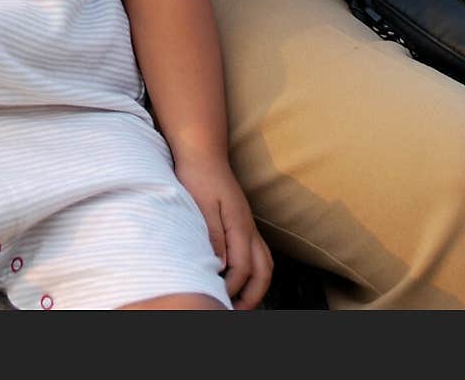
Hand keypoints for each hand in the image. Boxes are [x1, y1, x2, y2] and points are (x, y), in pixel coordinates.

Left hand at [174, 153, 272, 308]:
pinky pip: (259, 254)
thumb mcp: (200, 204)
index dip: (230, 288)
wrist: (203, 152)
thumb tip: (222, 264)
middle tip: (234, 311)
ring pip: (265, 264)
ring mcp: (249, 226)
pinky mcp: (244, 224)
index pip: (241, 268)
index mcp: (239, 224)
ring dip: (257, 287)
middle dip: (252, 296)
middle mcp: (249, 228)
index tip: (214, 298)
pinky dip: (255, 272)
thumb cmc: (198, 176)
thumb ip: (212, 234)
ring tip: (240, 303)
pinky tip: (241, 279)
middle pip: (263, 271)